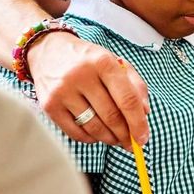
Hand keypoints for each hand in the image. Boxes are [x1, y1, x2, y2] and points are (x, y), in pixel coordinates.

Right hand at [27, 32, 149, 148]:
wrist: (48, 50)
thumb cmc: (88, 59)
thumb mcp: (115, 62)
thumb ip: (135, 85)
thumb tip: (145, 113)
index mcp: (103, 62)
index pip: (127, 99)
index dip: (138, 123)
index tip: (144, 138)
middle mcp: (81, 75)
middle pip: (111, 116)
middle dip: (125, 135)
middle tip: (132, 144)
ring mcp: (63, 91)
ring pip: (94, 128)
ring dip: (109, 139)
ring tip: (116, 139)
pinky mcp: (49, 105)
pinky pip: (76, 133)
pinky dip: (91, 138)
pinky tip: (97, 134)